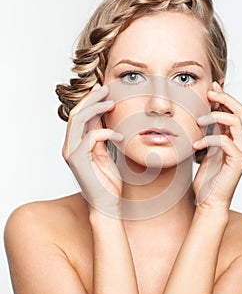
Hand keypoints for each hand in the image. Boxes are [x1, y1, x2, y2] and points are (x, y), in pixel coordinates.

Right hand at [62, 84, 123, 215]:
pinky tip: (119, 136)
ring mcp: (71, 153)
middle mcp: (70, 147)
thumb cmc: (108, 181)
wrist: (107, 204)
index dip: (90, 100)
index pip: (79, 116)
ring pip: (78, 120)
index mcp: (76, 144)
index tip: (103, 89)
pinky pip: (90, 137)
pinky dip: (106, 133)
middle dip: (91, 99)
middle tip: (107, 89)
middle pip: (76, 113)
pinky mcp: (78, 161)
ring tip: (112, 103)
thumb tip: (104, 116)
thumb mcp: (105, 152)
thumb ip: (101, 135)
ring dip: (96, 108)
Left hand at [193, 82, 241, 209]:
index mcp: (234, 137)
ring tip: (198, 120)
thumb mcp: (204, 149)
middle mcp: (241, 142)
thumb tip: (199, 114)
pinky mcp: (237, 162)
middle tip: (208, 93)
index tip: (210, 87)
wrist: (208, 200)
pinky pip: (226, 142)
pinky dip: (209, 139)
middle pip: (241, 111)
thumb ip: (207, 133)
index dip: (224, 97)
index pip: (235, 110)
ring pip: (237, 122)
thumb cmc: (206, 177)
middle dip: (225, 98)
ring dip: (217, 116)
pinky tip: (196, 144)